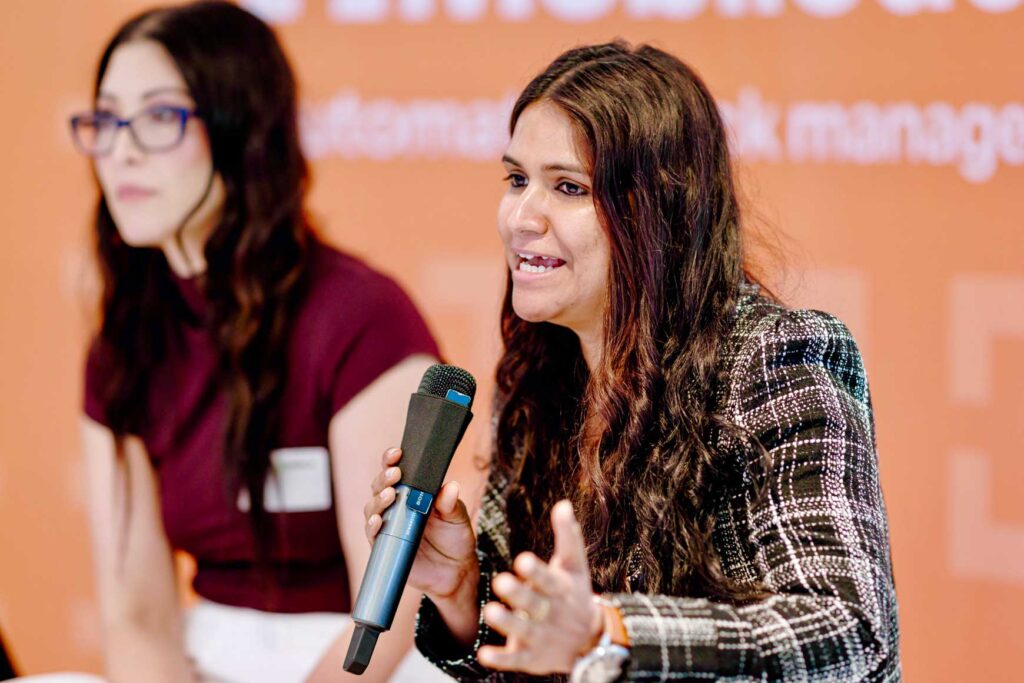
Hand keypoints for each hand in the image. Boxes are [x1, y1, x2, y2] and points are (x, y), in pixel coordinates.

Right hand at [363, 447, 478, 601]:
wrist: (455, 571)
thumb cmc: (455, 537)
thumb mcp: (458, 518)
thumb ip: (451, 503)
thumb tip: (450, 487)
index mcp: (413, 492)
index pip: (396, 471)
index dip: (391, 460)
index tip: (396, 453)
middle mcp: (397, 506)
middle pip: (379, 486)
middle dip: (384, 478)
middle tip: (395, 474)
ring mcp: (389, 525)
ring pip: (372, 508)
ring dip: (378, 500)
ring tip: (390, 495)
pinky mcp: (385, 546)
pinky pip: (372, 534)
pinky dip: (372, 526)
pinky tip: (379, 520)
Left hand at [477, 500, 602, 674]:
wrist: (590, 641)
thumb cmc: (575, 594)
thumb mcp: (574, 566)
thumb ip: (567, 536)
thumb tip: (563, 504)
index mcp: (560, 588)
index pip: (548, 579)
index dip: (536, 571)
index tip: (522, 560)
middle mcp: (551, 612)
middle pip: (535, 603)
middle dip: (519, 594)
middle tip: (501, 581)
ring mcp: (541, 636)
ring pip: (523, 629)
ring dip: (507, 622)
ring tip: (490, 612)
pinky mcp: (531, 657)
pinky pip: (515, 659)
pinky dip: (501, 658)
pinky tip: (483, 655)